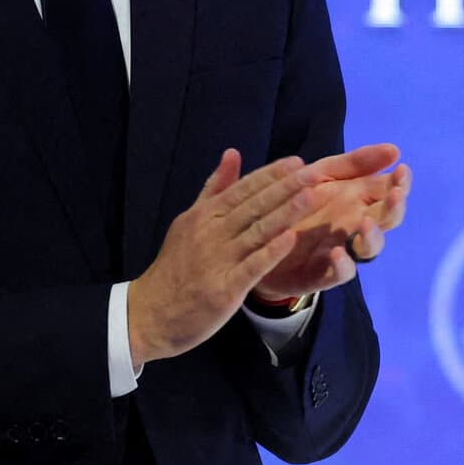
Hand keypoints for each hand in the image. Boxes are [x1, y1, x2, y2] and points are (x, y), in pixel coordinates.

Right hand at [127, 152, 312, 367]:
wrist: (150, 311)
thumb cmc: (175, 267)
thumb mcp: (189, 221)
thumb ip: (214, 189)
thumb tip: (232, 153)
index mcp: (204, 215)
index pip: (242, 189)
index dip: (270, 175)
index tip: (297, 163)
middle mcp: (210, 232)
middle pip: (253, 206)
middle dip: (285, 188)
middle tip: (313, 173)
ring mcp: (217, 260)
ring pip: (256, 232)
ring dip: (285, 213)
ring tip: (311, 197)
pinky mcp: (223, 288)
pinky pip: (251, 267)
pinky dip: (271, 252)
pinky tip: (291, 239)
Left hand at [249, 145, 410, 306]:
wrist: (260, 240)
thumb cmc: (297, 203)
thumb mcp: (322, 175)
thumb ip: (354, 163)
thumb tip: (394, 149)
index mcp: (358, 200)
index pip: (388, 191)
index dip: (399, 182)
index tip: (402, 170)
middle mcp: (356, 226)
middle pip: (386, 219)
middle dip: (394, 207)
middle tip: (395, 195)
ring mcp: (343, 250)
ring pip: (369, 248)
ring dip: (372, 236)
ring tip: (366, 223)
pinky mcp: (323, 273)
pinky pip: (340, 273)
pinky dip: (342, 264)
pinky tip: (337, 252)